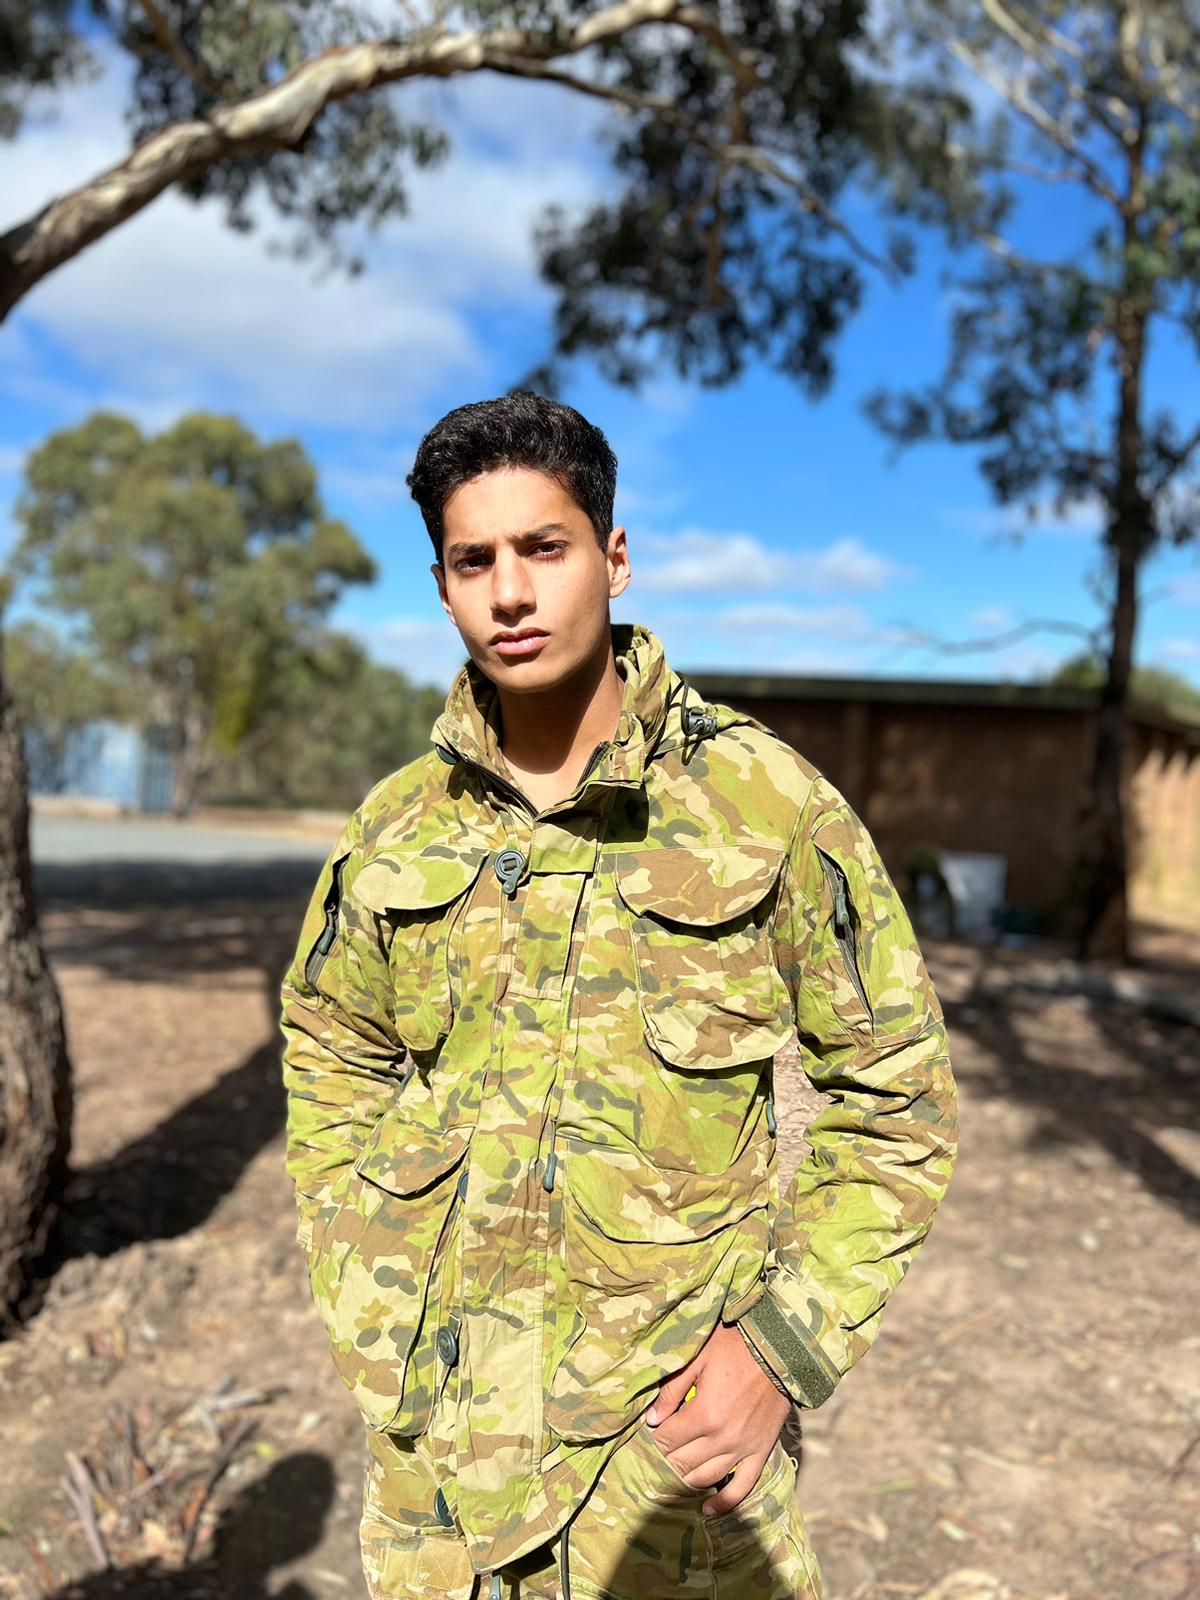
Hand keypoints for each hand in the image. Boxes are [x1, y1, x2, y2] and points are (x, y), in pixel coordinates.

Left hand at [645, 1322, 790, 1514]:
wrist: (779, 1352)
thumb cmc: (734, 1348)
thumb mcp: (697, 1359)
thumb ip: (671, 1391)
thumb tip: (650, 1420)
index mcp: (704, 1413)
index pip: (666, 1439)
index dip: (653, 1438)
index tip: (648, 1434)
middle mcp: (722, 1438)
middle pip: (681, 1462)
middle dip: (664, 1458)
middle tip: (655, 1454)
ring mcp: (743, 1449)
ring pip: (704, 1477)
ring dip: (684, 1479)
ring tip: (672, 1474)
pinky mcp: (760, 1452)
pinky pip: (742, 1487)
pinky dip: (723, 1503)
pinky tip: (706, 1510)